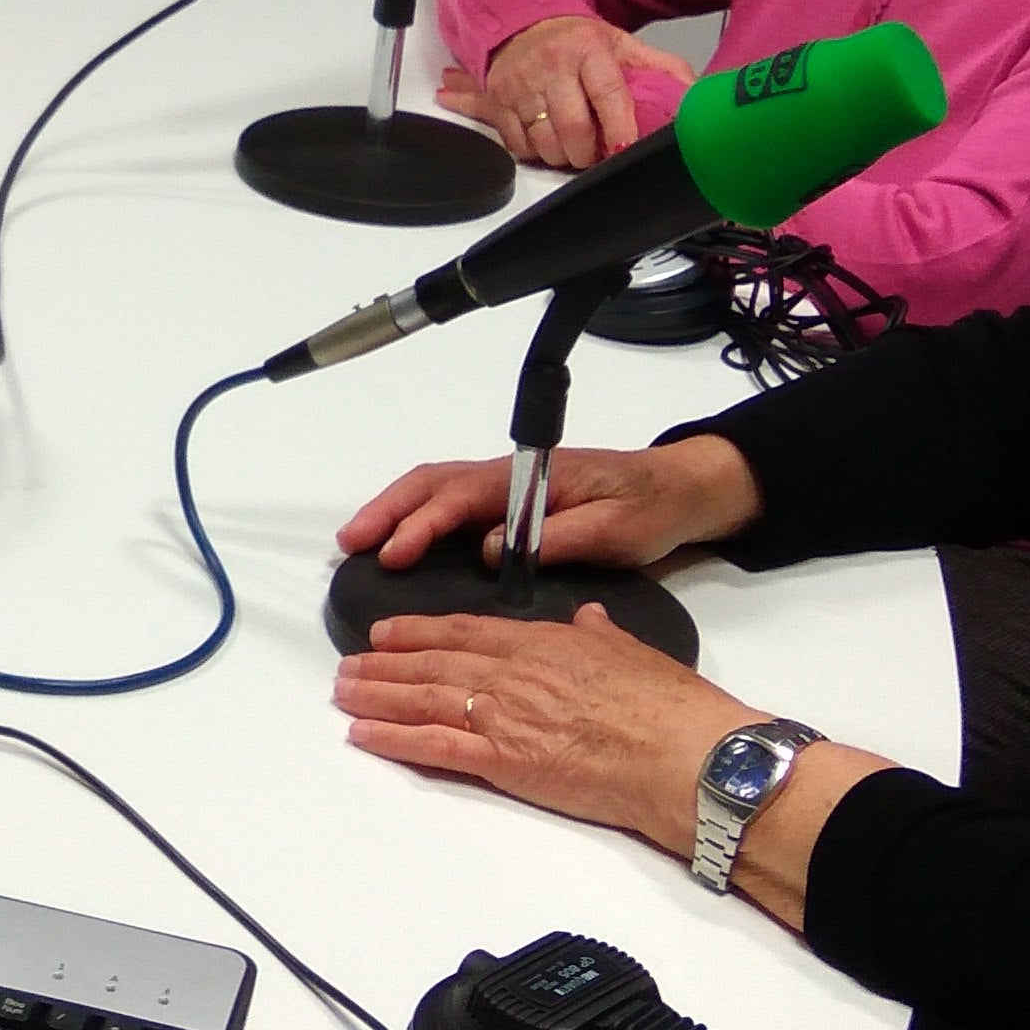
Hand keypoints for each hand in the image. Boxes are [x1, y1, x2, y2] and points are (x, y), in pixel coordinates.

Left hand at [332, 604, 756, 859]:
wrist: (679, 754)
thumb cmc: (667, 707)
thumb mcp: (631, 651)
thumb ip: (598, 633)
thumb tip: (588, 618)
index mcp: (542, 643)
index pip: (464, 632)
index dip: (418, 632)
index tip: (386, 632)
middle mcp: (512, 674)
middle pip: (431, 665)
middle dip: (383, 664)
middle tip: (348, 665)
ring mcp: (503, 716)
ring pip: (422, 699)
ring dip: (376, 696)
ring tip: (342, 694)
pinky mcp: (503, 761)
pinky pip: (433, 747)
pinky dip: (393, 740)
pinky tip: (363, 735)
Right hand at [337, 436, 760, 573]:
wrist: (679, 491)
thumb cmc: (649, 508)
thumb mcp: (613, 529)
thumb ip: (554, 538)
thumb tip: (491, 549)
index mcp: (531, 478)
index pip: (462, 497)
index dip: (423, 524)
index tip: (394, 553)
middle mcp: (510, 476)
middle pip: (433, 484)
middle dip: (387, 511)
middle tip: (350, 543)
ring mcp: (508, 486)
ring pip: (435, 490)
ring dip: (394, 511)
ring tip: (358, 541)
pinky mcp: (511, 502)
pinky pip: (451, 503)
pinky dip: (416, 515)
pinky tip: (398, 540)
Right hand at [438, 13, 694, 168]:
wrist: (520, 21)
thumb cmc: (578, 40)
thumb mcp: (622, 44)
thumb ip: (661, 68)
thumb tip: (697, 95)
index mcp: (588, 49)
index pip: (608, 95)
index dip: (619, 128)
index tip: (624, 148)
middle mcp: (552, 65)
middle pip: (573, 129)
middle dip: (588, 153)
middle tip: (596, 153)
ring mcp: (520, 84)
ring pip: (545, 143)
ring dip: (562, 156)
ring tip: (572, 147)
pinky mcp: (497, 100)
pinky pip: (518, 145)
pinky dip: (534, 152)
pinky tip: (546, 141)